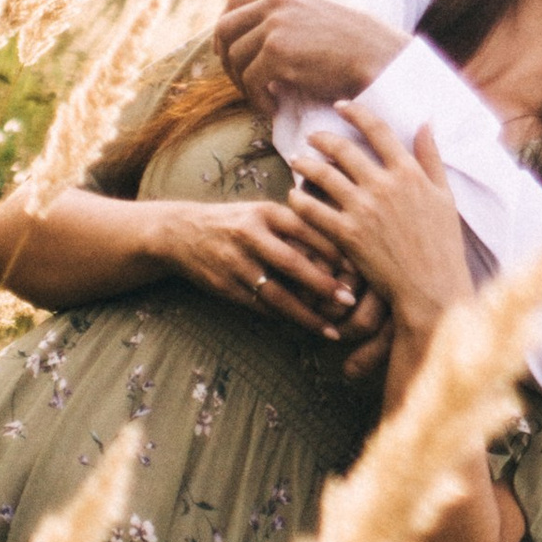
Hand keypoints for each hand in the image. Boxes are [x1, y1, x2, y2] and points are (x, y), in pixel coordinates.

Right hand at [158, 197, 361, 333]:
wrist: (182, 233)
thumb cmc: (236, 222)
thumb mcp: (264, 212)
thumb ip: (298, 225)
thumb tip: (346, 247)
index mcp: (266, 212)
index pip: (307, 229)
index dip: (334, 249)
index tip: (359, 266)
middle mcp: (249, 235)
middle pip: (292, 263)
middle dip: (323, 285)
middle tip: (350, 300)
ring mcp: (235, 263)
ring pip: (276, 294)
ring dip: (306, 315)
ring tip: (331, 329)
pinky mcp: (225, 286)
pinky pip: (260, 307)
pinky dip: (284, 318)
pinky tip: (305, 328)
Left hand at [216, 0, 409, 114]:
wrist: (380, 57)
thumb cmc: (360, 42)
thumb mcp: (324, 7)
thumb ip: (294, 8)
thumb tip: (265, 26)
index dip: (227, 25)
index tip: (229, 48)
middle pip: (225, 26)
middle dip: (225, 56)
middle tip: (238, 78)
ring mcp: (276, 24)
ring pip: (235, 57)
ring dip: (243, 82)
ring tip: (261, 96)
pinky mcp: (277, 52)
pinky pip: (250, 80)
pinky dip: (257, 99)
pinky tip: (273, 107)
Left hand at [287, 107, 472, 331]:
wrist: (431, 287)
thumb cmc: (443, 244)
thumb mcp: (445, 196)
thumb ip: (432, 157)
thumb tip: (426, 122)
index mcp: (409, 172)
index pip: (378, 129)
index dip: (356, 112)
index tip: (341, 106)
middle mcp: (384, 185)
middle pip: (343, 149)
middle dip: (322, 138)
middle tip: (311, 137)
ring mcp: (363, 209)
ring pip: (323, 175)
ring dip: (305, 164)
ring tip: (297, 161)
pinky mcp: (347, 234)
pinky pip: (314, 210)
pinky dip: (300, 199)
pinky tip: (295, 197)